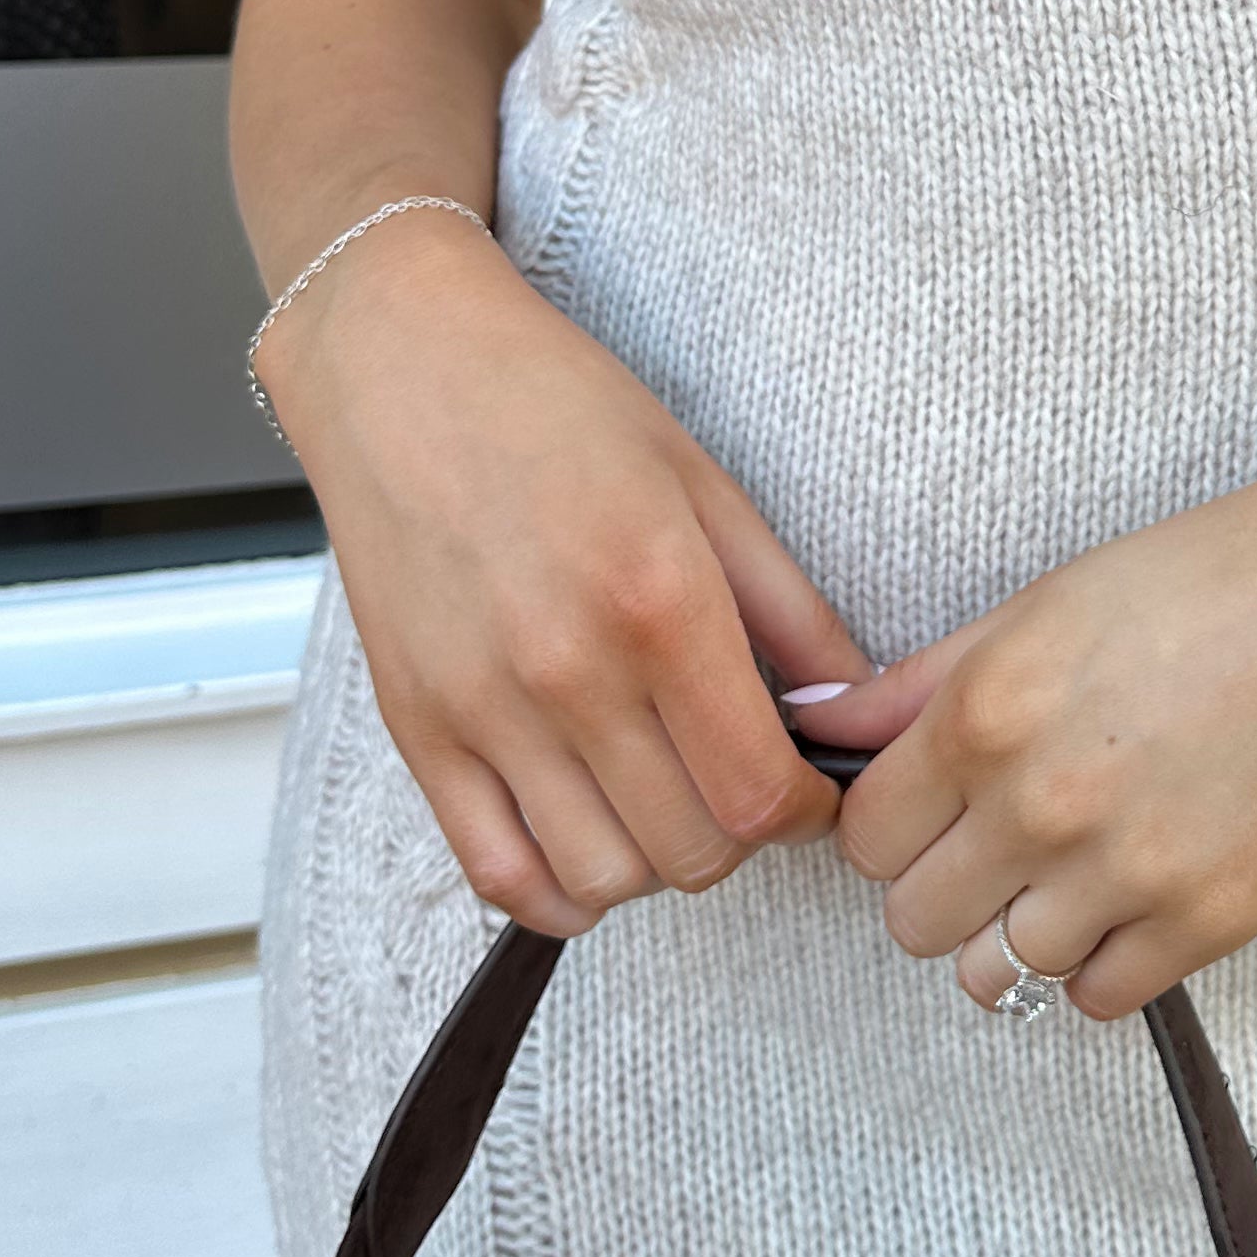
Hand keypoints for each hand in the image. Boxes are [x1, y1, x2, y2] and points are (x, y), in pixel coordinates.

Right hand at [260, 211, 871, 935]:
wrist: (402, 366)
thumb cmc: (557, 408)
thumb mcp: (706, 485)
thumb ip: (792, 612)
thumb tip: (854, 711)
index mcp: (659, 598)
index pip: (759, 792)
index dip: (807, 815)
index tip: (810, 791)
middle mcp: (568, 668)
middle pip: (692, 851)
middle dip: (741, 835)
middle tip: (739, 779)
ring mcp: (484, 709)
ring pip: (604, 880)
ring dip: (655, 862)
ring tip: (664, 796)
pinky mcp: (418, 731)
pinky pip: (500, 876)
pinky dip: (561, 889)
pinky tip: (591, 834)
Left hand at [806, 428, 1256, 1023]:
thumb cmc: (1203, 581)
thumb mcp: (1038, 605)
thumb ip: (916, 683)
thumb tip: (817, 727)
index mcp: (985, 715)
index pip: (864, 836)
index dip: (893, 822)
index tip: (933, 806)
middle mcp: (1041, 806)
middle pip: (912, 920)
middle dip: (942, 883)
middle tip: (998, 840)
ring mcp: (1126, 876)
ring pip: (991, 976)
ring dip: (1014, 931)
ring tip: (1066, 872)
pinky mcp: (1207, 924)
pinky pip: (1096, 998)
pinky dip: (1099, 961)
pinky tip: (1128, 895)